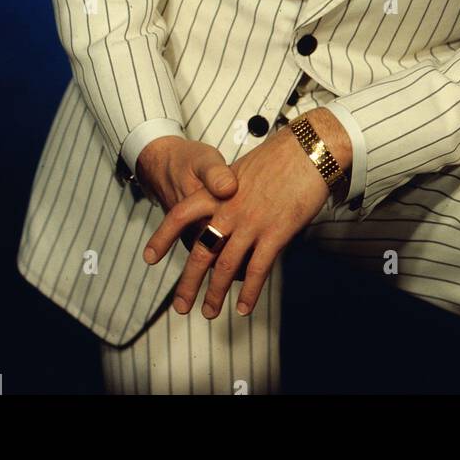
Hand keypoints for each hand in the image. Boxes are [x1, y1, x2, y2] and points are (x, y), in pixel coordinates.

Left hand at [144, 122, 338, 320]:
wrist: (310, 147)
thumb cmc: (282, 156)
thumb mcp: (246, 170)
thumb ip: (231, 190)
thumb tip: (226, 203)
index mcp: (219, 191)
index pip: (181, 215)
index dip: (162, 236)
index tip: (149, 258)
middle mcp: (230, 209)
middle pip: (200, 251)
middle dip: (188, 282)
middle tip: (181, 305)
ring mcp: (252, 222)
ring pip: (225, 266)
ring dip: (215, 294)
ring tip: (210, 311)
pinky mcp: (275, 232)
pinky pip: (257, 270)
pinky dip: (249, 293)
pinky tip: (243, 308)